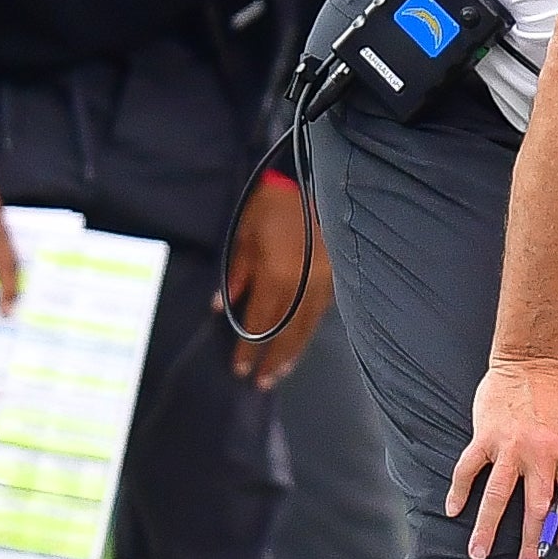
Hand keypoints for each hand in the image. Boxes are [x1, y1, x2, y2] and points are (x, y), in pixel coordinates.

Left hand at [223, 171, 330, 387]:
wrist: (307, 176)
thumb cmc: (268, 205)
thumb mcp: (242, 236)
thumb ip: (236, 275)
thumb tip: (220, 307)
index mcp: (278, 276)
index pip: (262, 323)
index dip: (249, 348)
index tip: (240, 369)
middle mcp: (305, 285)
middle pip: (289, 333)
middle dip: (275, 359)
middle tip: (263, 382)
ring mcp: (325, 281)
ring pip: (310, 326)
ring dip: (295, 351)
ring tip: (282, 371)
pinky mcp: (336, 275)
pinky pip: (322, 311)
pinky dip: (310, 329)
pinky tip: (301, 340)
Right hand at [448, 357, 557, 558]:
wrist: (536, 363)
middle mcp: (543, 454)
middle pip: (538, 509)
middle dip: (532, 543)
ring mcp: (512, 446)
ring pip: (498, 496)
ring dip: (487, 529)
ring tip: (477, 555)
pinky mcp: (486, 436)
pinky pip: (469, 468)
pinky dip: (459, 490)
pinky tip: (452, 511)